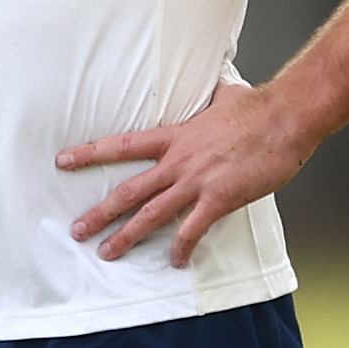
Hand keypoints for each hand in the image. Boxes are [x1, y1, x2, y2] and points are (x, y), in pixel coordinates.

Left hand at [59, 77, 323, 267]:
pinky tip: (177, 261)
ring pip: (151, 214)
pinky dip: (183, 248)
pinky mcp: (219, 199)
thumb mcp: (228, 96)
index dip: (90, 153)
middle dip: (99, 213)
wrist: (285, 118)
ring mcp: (197, 182)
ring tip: (107, 253)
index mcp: (176, 137)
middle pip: (129, 191)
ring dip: (126, 236)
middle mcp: (179, 161)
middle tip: (77, 230)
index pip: (123, 145)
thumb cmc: (259, 108)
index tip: (64, 161)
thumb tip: (221, 85)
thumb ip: (215, 96)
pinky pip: (193, 230)